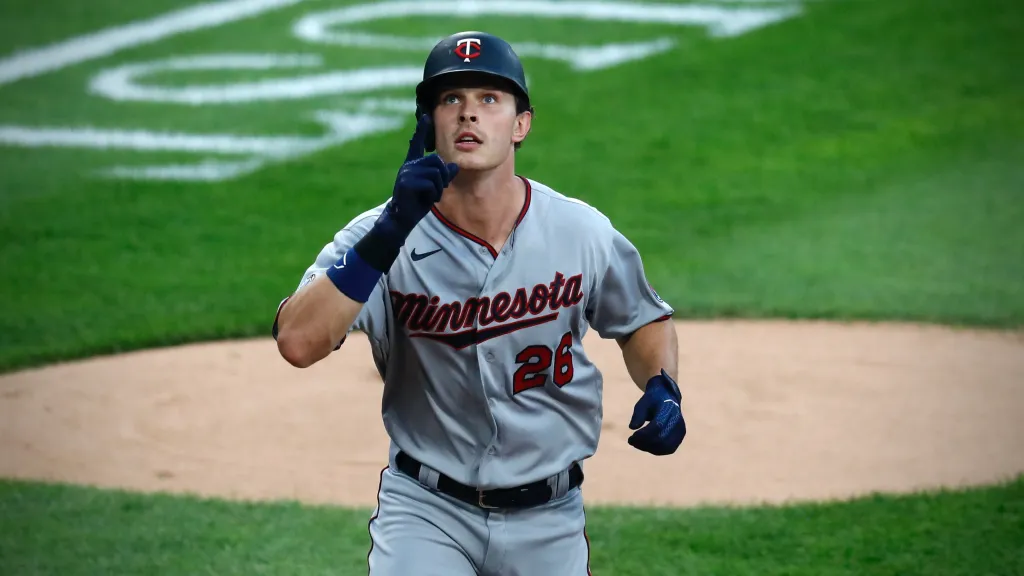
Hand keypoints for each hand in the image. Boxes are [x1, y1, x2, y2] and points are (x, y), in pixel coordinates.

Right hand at [383, 114, 458, 233]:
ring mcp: (406, 173)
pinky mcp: (406, 183)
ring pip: (436, 173)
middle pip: (437, 161)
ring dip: (439, 187)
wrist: (403, 217)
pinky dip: (434, 194)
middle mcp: (409, 166)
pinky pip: (431, 184)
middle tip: (439, 189)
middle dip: (443, 176)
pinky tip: (426, 199)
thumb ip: (443, 176)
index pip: (417, 144)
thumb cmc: (418, 202)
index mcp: (413, 164)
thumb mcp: (434, 187)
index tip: (425, 117)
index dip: (421, 131)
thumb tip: (454, 166)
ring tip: (432, 195)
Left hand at [627, 369, 685, 454]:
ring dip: (649, 448)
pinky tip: (644, 445)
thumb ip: (638, 414)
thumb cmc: (653, 401)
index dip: (643, 434)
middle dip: (644, 443)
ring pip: (665, 447)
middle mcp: (677, 421)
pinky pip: (668, 449)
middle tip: (631, 440)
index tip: (631, 436)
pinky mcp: (679, 438)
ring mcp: (680, 430)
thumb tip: (632, 427)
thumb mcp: (643, 403)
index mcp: (668, 409)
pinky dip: (655, 450)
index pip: (657, 426)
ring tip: (636, 443)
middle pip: (661, 439)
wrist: (667, 398)